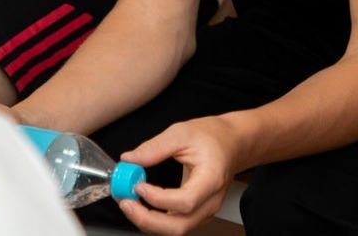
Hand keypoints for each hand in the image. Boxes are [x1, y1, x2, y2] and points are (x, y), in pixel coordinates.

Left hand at [117, 118, 239, 235]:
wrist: (231, 143)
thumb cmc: (213, 137)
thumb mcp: (182, 132)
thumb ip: (155, 147)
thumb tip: (130, 159)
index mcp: (211, 179)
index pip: (185, 201)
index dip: (158, 198)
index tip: (138, 186)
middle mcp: (210, 201)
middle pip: (179, 226)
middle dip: (147, 219)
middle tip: (126, 202)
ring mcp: (205, 211)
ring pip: (175, 229)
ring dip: (148, 221)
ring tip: (129, 202)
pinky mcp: (196, 213)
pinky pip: (174, 224)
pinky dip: (154, 218)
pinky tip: (141, 204)